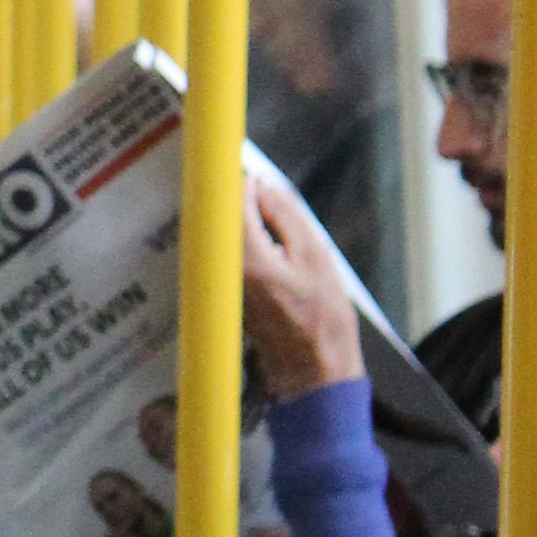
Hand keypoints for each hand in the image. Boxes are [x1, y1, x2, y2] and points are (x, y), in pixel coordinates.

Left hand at [239, 163, 362, 401]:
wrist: (313, 374)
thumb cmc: (322, 320)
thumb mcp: (317, 257)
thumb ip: (286, 215)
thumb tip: (260, 185)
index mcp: (245, 258)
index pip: (225, 202)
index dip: (234, 178)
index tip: (242, 162)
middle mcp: (222, 270)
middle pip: (214, 216)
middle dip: (232, 197)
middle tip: (257, 188)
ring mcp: (218, 285)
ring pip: (217, 234)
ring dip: (235, 219)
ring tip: (264, 216)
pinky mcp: (222, 294)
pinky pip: (222, 254)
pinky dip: (237, 240)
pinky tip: (262, 242)